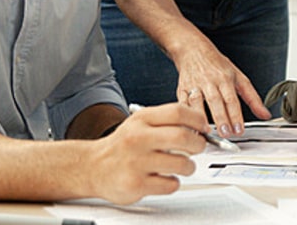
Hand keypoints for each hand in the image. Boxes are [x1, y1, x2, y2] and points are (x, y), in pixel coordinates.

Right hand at [91, 103, 207, 204]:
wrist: (93, 167)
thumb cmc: (122, 145)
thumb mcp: (139, 123)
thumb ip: (166, 121)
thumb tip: (199, 125)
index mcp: (142, 119)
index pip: (178, 112)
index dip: (198, 119)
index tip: (204, 127)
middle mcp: (138, 138)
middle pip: (183, 136)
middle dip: (198, 144)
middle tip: (199, 147)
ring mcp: (136, 162)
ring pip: (181, 163)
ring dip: (189, 166)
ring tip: (184, 166)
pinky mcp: (136, 184)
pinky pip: (170, 184)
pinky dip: (174, 183)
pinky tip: (166, 178)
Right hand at [172, 39, 270, 135]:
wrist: (193, 49)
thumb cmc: (216, 64)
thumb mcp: (238, 77)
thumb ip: (252, 98)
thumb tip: (265, 114)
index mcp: (225, 78)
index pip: (232, 99)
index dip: (236, 115)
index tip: (239, 130)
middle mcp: (210, 81)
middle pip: (215, 101)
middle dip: (221, 118)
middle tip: (226, 134)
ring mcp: (194, 84)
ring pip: (197, 102)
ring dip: (201, 118)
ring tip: (207, 132)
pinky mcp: (181, 88)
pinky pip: (182, 102)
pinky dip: (185, 113)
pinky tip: (189, 124)